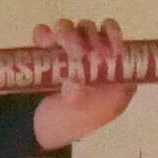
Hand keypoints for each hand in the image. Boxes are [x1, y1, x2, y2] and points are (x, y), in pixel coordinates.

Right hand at [31, 12, 137, 150]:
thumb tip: (74, 82)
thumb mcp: (83, 117)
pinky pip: (44, 34)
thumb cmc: (70, 124)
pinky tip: (42, 42)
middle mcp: (90, 55)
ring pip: (70, 28)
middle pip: (94, 31)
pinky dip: (44, 34)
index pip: (118, 42)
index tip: (107, 51)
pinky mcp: (45, 52)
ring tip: (58, 47)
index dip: (115, 38)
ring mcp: (67, 52)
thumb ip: (81, 99)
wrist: (39, 130)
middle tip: (79, 53)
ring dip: (66, 33)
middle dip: (88, 37)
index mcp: (110, 70)